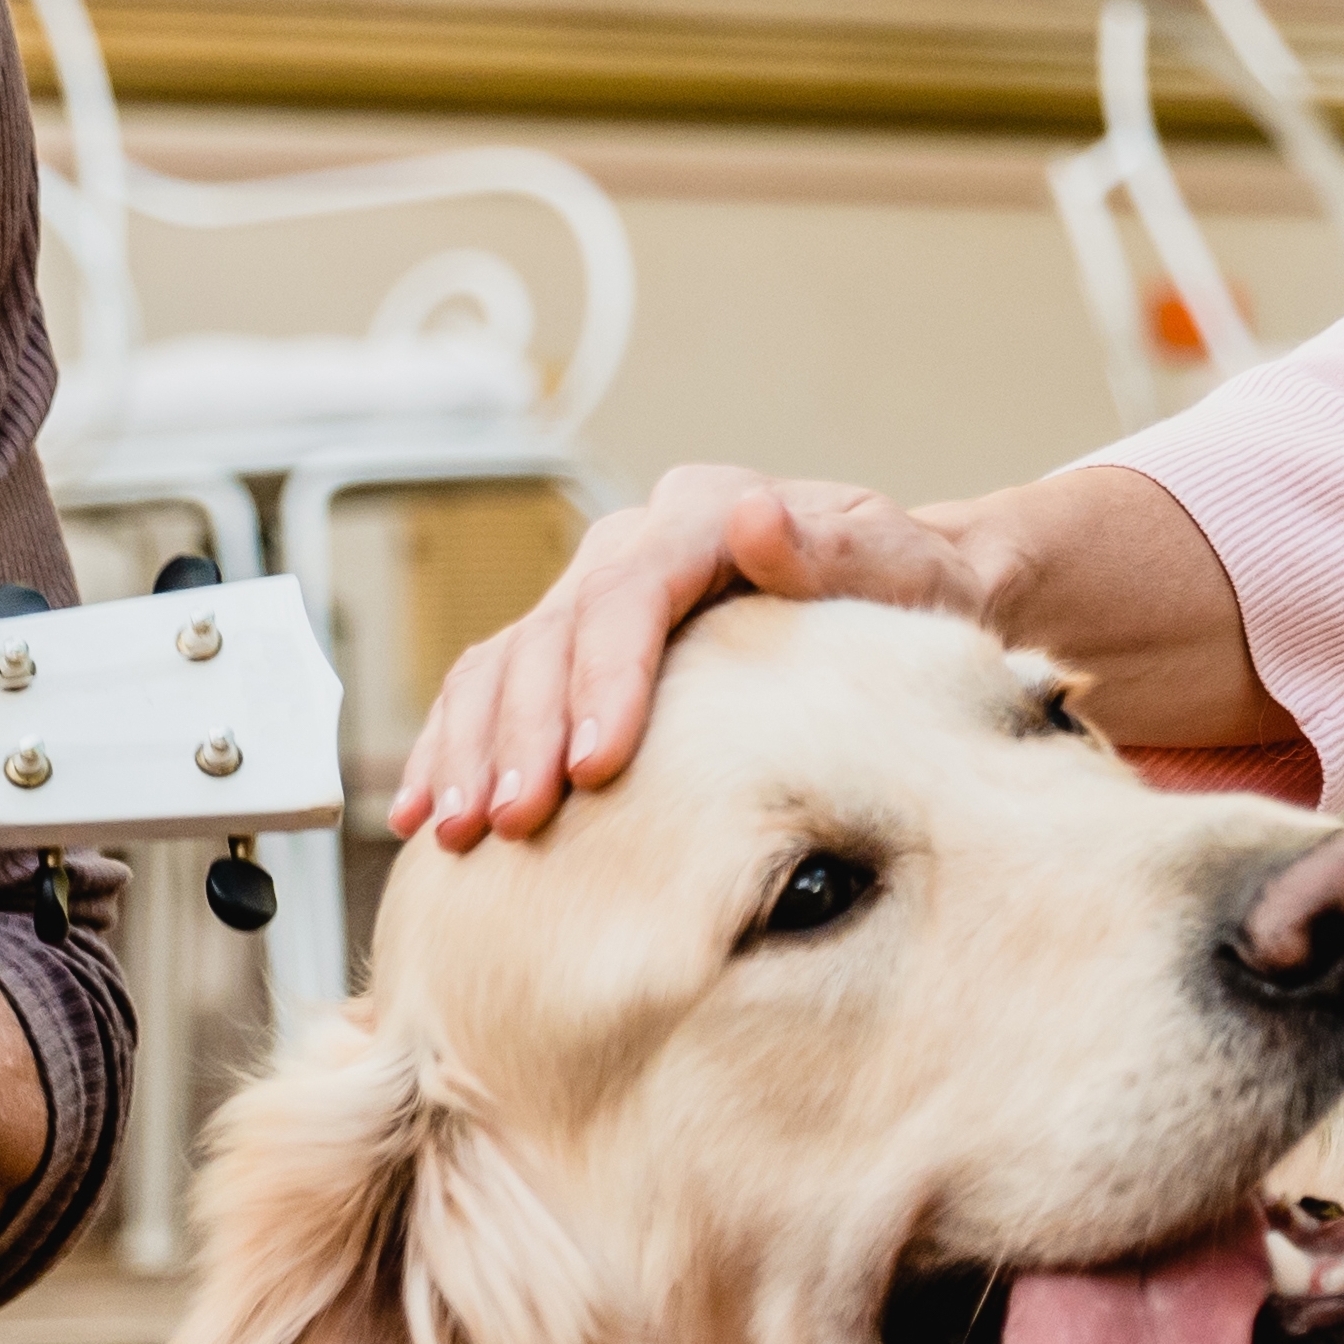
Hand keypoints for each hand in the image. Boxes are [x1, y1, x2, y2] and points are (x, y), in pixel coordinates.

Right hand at [394, 466, 1018, 842]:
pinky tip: (427, 811)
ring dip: (471, 746)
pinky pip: (494, 687)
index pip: (633, 588)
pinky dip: (454, 745)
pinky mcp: (579, 646)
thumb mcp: (909, 570)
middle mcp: (641, 542)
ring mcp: (600, 591)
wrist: (908, 593)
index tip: (595, 765)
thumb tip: (755, 519)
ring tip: (456, 832)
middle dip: (524, 732)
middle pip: (555, 630)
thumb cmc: (915, 592)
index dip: (604, 677)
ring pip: (505, 658)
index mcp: (709, 511)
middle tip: (512, 824)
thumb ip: (840, 550)